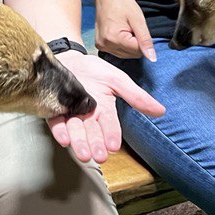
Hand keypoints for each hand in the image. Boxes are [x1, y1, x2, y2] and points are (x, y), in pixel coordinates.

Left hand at [47, 51, 163, 163]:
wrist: (69, 57)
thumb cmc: (93, 69)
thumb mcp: (117, 80)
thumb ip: (136, 96)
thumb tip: (161, 110)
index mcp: (104, 110)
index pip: (110, 126)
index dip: (112, 136)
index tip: (114, 146)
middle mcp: (88, 116)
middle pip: (92, 133)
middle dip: (96, 145)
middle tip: (99, 156)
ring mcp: (71, 114)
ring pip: (76, 131)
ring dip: (79, 143)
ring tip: (83, 154)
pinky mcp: (54, 111)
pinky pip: (57, 123)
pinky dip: (60, 131)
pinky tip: (64, 138)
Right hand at [93, 0, 156, 60]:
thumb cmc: (121, 2)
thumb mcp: (137, 19)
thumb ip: (145, 40)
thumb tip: (152, 58)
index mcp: (113, 38)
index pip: (138, 51)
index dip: (142, 40)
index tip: (136, 28)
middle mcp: (105, 45)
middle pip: (132, 55)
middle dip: (135, 42)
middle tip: (130, 27)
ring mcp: (101, 46)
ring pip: (126, 55)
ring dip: (129, 44)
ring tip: (124, 28)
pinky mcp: (100, 45)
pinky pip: (118, 51)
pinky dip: (123, 44)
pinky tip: (120, 31)